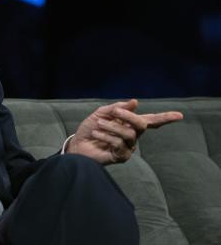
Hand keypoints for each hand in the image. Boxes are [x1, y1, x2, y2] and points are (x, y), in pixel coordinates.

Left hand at [67, 99, 182, 164]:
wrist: (77, 145)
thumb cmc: (90, 129)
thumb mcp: (101, 114)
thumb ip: (117, 108)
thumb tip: (135, 102)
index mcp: (130, 124)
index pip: (151, 121)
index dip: (165, 118)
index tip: (180, 115)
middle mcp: (132, 136)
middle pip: (141, 125)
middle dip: (128, 116)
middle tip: (114, 111)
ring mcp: (128, 147)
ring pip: (128, 134)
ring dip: (111, 126)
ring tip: (98, 125)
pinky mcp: (121, 157)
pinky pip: (119, 144)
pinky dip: (106, 136)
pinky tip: (96, 134)